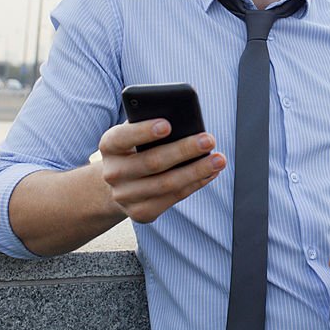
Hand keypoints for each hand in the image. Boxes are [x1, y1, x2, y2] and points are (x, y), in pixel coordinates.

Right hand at [99, 118, 225, 222]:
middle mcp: (113, 173)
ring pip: (166, 184)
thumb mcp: (137, 132)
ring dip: (197, 171)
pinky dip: (195, 184)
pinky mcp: (141, 212)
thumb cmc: (136, 147)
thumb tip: (186, 117)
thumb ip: (153, 122)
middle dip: (184, 150)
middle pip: (152, 162)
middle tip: (209, 140)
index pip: (124, 137)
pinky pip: (173, 198)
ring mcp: (125, 196)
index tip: (168, 124)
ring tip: (219, 159)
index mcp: (109, 145)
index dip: (144, 132)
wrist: (121, 182)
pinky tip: (211, 173)